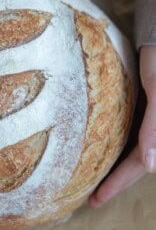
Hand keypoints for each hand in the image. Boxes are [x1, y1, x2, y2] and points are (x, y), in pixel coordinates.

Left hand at [88, 45, 155, 207]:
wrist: (155, 41)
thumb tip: (154, 166)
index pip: (139, 165)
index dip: (118, 183)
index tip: (97, 200)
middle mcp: (154, 130)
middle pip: (134, 163)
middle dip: (113, 182)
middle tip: (91, 199)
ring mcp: (146, 121)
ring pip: (130, 152)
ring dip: (114, 167)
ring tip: (93, 181)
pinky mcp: (138, 111)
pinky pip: (127, 136)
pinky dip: (114, 148)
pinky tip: (100, 151)